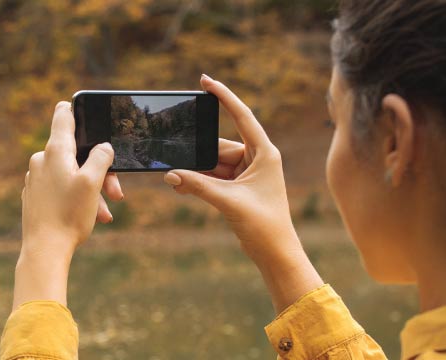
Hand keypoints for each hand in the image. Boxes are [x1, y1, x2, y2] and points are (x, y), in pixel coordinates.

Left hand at [13, 101, 120, 309]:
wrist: (44, 250)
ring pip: (71, 175)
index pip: (63, 116)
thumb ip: (101, 158)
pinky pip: (61, 190)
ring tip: (104, 213)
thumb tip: (103, 147)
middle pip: (76, 153)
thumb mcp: (93, 183)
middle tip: (115, 192)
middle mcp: (41, 161)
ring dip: (92, 191)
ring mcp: (36, 179)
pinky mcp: (36, 196)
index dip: (76, 109)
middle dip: (99, 171)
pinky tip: (91, 217)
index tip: (84, 109)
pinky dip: (78, 199)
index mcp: (55, 151)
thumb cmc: (68, 215)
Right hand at [163, 75, 322, 310]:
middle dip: (197, 154)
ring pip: (213, 163)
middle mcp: (257, 158)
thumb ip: (198, 185)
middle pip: (219, 146)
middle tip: (174, 158)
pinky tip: (180, 186)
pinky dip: (198, 181)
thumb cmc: (264, 225)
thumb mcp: (228, 202)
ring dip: (195, 171)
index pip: (241, 116)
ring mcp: (247, 173)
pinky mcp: (238, 187)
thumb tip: (171, 175)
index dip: (224, 96)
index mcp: (264, 153)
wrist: (275, 253)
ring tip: (175, 180)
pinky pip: (213, 177)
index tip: (206, 80)